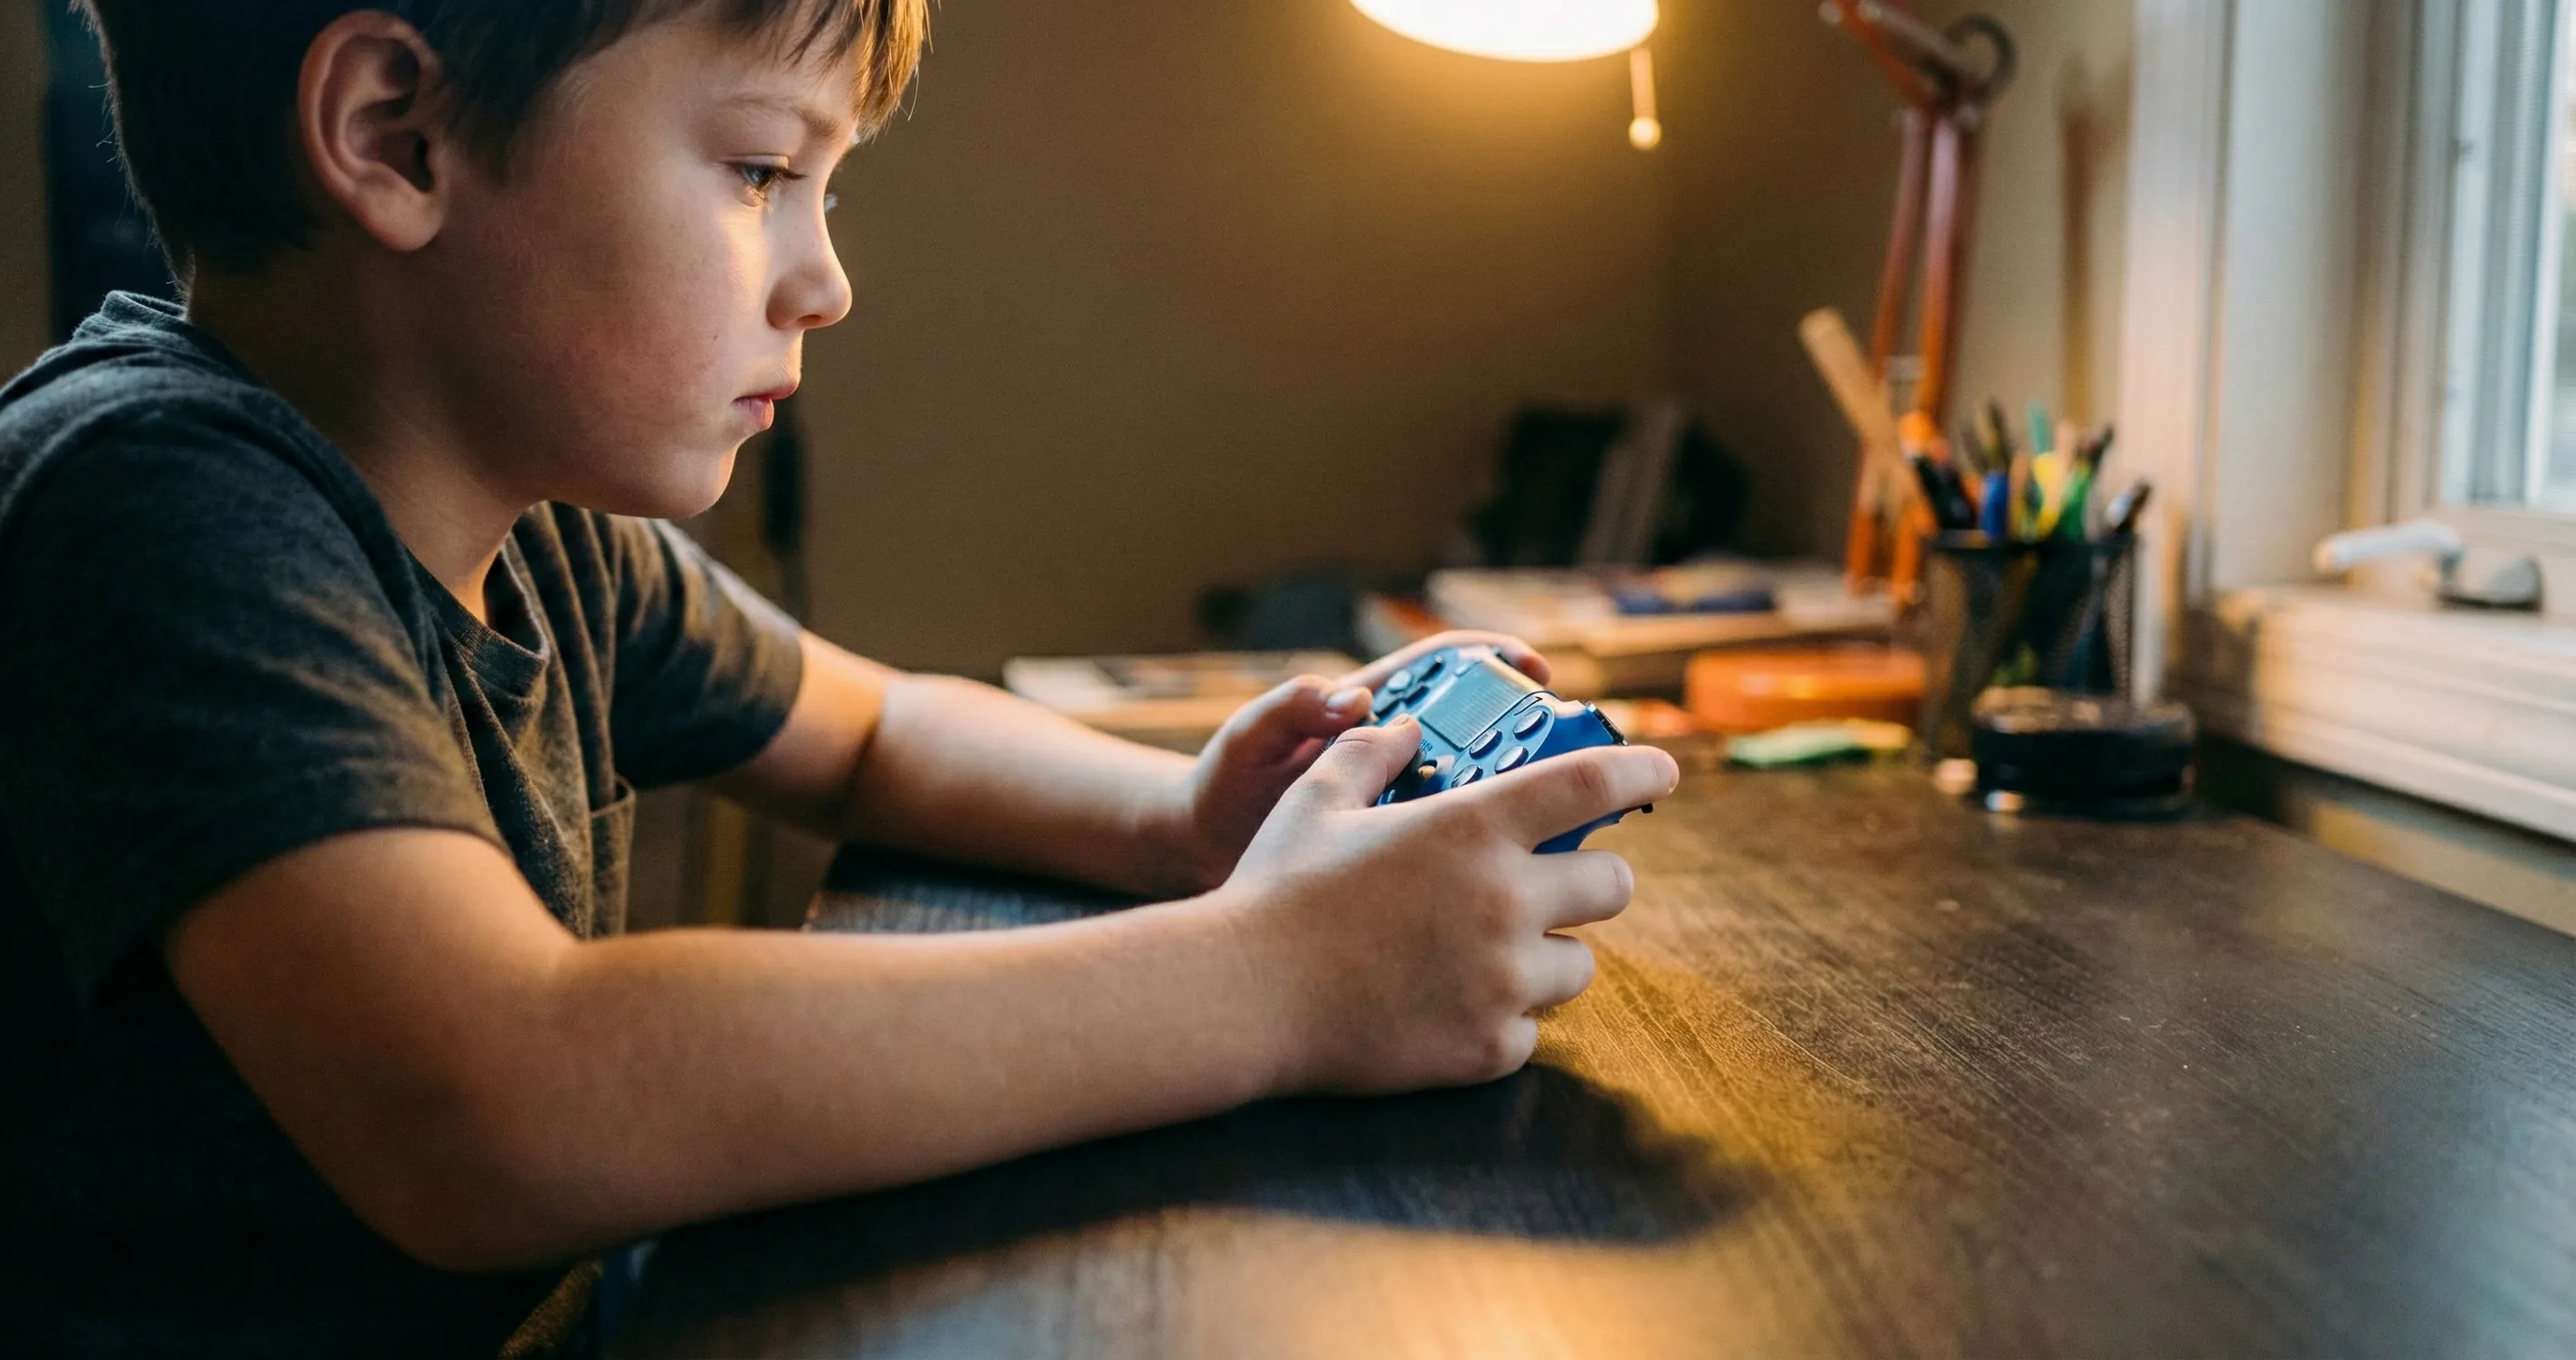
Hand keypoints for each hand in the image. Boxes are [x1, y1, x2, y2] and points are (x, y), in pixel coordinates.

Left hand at [1152, 632, 1553, 894]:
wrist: (1200, 859)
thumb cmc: (1223, 787)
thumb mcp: (1249, 742)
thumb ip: (1290, 709)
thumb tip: (1353, 700)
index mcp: (1368, 713)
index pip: (1444, 668)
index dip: (1496, 659)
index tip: (1538, 671)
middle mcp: (1397, 757)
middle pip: (1482, 732)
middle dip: (1530, 739)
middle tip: (1565, 763)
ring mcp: (1404, 807)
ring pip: (1482, 797)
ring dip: (1518, 807)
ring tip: (1551, 827)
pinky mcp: (1403, 856)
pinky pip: (1460, 853)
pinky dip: (1489, 861)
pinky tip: (1515, 881)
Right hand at [1218, 716, 1679, 1094]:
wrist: (1243, 998)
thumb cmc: (1275, 889)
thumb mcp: (1316, 800)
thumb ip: (1368, 753)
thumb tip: (1404, 726)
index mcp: (1472, 828)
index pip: (1592, 785)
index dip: (1640, 772)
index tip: (1662, 772)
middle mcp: (1505, 901)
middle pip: (1613, 885)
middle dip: (1594, 879)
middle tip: (1559, 881)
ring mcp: (1502, 980)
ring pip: (1579, 965)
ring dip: (1550, 954)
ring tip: (1491, 952)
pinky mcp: (1489, 1046)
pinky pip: (1530, 1028)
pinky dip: (1505, 1016)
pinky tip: (1451, 1002)